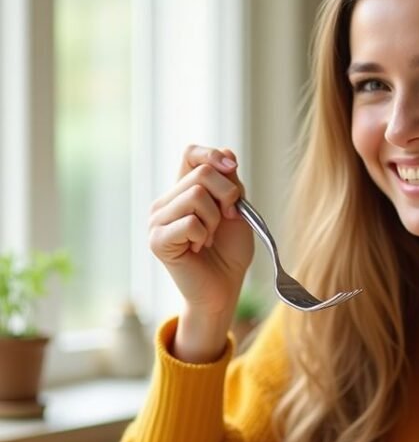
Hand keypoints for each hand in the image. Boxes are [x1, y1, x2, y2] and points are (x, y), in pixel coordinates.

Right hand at [149, 145, 254, 360]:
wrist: (224, 288)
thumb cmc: (229, 252)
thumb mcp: (238, 210)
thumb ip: (231, 183)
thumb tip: (226, 154)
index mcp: (183, 190)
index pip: (191, 153)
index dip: (212, 155)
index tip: (233, 171)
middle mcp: (166, 202)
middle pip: (201, 173)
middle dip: (226, 196)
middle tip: (226, 221)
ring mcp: (157, 220)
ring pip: (195, 195)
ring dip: (214, 219)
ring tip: (209, 237)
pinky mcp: (157, 240)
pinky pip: (189, 222)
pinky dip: (204, 235)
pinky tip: (198, 248)